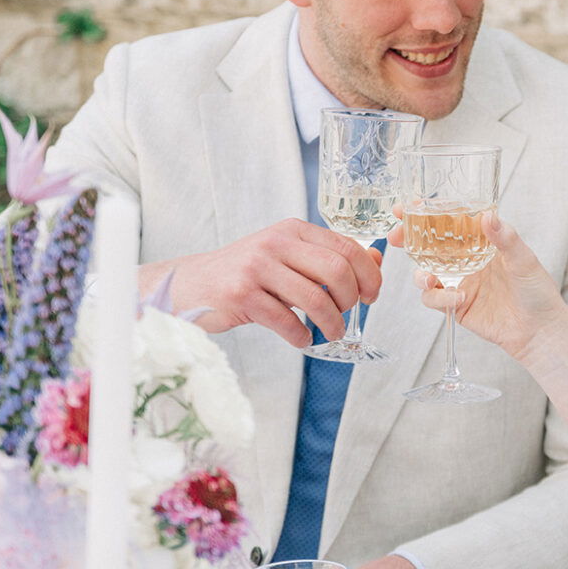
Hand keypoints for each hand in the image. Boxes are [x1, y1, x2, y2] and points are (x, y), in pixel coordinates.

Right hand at [141, 219, 382, 347]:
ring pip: (315, 299)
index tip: (371, 296)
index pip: (346, 246)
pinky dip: (301, 336)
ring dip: (331, 324)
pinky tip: (300, 338)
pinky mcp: (241, 295)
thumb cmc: (247, 274)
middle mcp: (275, 242)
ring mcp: (257, 267)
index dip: (368, 275)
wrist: (191, 285)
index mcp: (292, 229)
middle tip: (347, 315)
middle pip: (336, 270)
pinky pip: (287, 321)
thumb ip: (328, 258)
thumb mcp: (288, 257)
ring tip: (329, 333)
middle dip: (351, 299)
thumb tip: (376, 260)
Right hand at [388, 211, 567, 363]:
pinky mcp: (455, 305)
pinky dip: (439, 298)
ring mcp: (459, 282)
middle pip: (428, 244)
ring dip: (419, 273)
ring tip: (429, 278)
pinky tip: (458, 298)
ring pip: (424, 272)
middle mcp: (466, 260)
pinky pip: (434, 299)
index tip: (413, 204)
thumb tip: (486, 215)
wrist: (539, 331)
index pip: (451, 221)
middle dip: (408, 238)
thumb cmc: (537, 292)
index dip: (430, 212)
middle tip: (396, 234)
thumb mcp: (524, 260)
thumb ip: (505, 238)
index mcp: (481, 243)